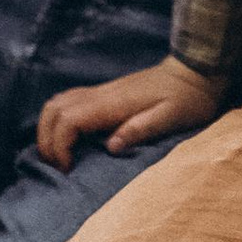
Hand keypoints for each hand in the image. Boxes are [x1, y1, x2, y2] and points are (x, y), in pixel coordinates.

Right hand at [37, 57, 222, 167]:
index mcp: (113, 103)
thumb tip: (111, 146)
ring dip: (48, 129)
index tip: (69, 170)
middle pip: (54, 110)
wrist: (194, 71)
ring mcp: (101, 92)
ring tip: (59, 158)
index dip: (59, 146)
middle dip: (46, 140)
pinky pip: (68, 103)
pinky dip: (58, 121)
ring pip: (57, 103)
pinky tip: (68, 141)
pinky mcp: (105, 94)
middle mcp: (101, 95)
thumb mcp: (172, 118)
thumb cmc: (187, 99)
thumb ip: (142, 129)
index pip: (68, 119)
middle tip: (58, 168)